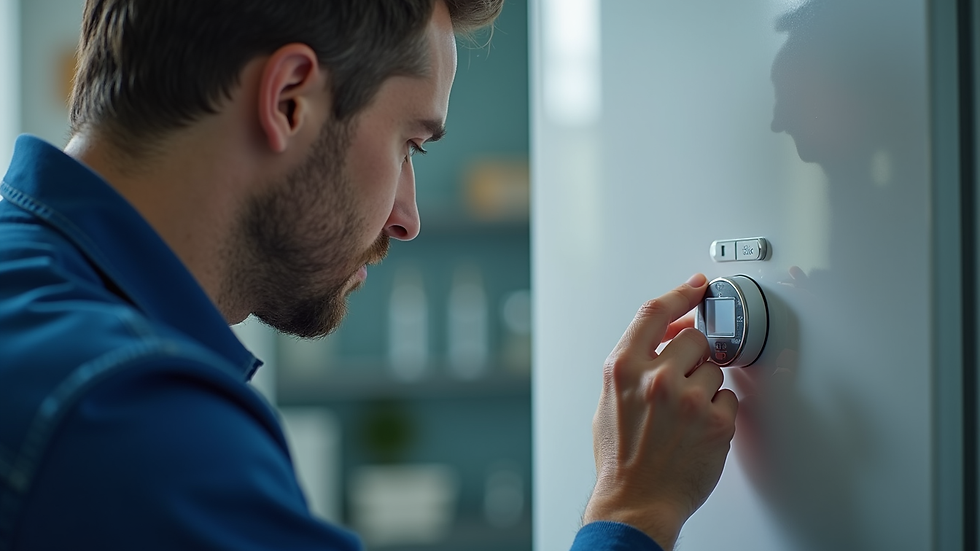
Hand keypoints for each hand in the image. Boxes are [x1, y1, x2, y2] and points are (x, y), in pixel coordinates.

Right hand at [583, 274, 737, 550]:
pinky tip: (698, 430)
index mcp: (623, 368)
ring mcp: (688, 400)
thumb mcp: (609, 400)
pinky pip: (729, 399)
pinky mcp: (716, 422)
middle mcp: (655, 378)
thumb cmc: (620, 457)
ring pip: (714, 371)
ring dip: (705, 388)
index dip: (680, 294)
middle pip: (694, 339)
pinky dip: (719, 412)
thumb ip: (633, 364)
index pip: (655, 312)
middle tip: (681, 384)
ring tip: (684, 417)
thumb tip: (663, 337)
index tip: (696, 286)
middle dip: (692, 357)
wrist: (635, 501)